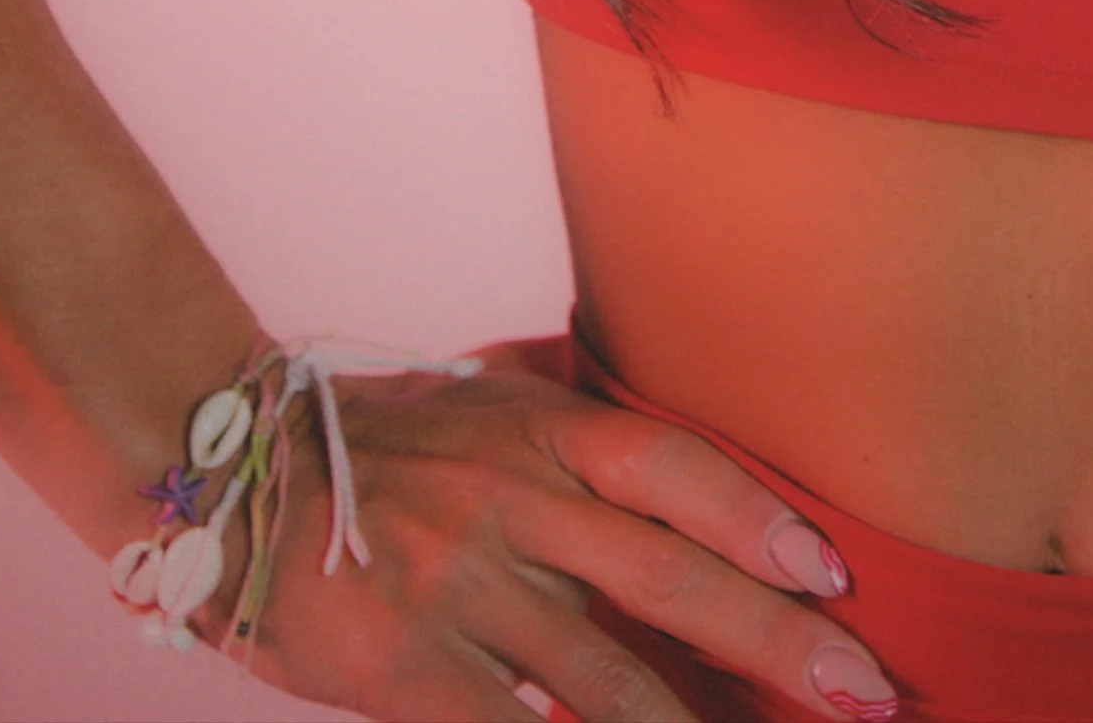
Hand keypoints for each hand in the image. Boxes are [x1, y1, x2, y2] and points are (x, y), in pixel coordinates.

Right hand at [206, 340, 899, 721]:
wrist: (224, 466)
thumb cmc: (365, 439)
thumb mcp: (475, 399)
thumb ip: (558, 415)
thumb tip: (639, 411)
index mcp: (539, 429)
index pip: (678, 470)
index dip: (762, 519)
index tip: (836, 573)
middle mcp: (515, 499)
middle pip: (672, 577)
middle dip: (781, 643)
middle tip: (868, 692)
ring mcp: (461, 585)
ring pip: (608, 676)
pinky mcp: (404, 666)